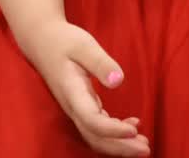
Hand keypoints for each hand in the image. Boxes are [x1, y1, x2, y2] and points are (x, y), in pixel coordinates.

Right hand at [23, 19, 149, 155]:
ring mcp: (76, 109)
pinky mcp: (81, 106)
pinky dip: (114, 133)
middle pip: (95, 137)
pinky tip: (132, 127)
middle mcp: (73, 107)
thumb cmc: (63, 41)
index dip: (113, 130)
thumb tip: (119, 81)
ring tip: (143, 144)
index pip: (92, 121)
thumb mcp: (83, 45)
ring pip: (96, 136)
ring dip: (118, 145)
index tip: (135, 129)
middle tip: (146, 149)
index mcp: (73, 92)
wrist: (42, 40)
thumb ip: (100, 63)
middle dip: (120, 147)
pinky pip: (97, 127)